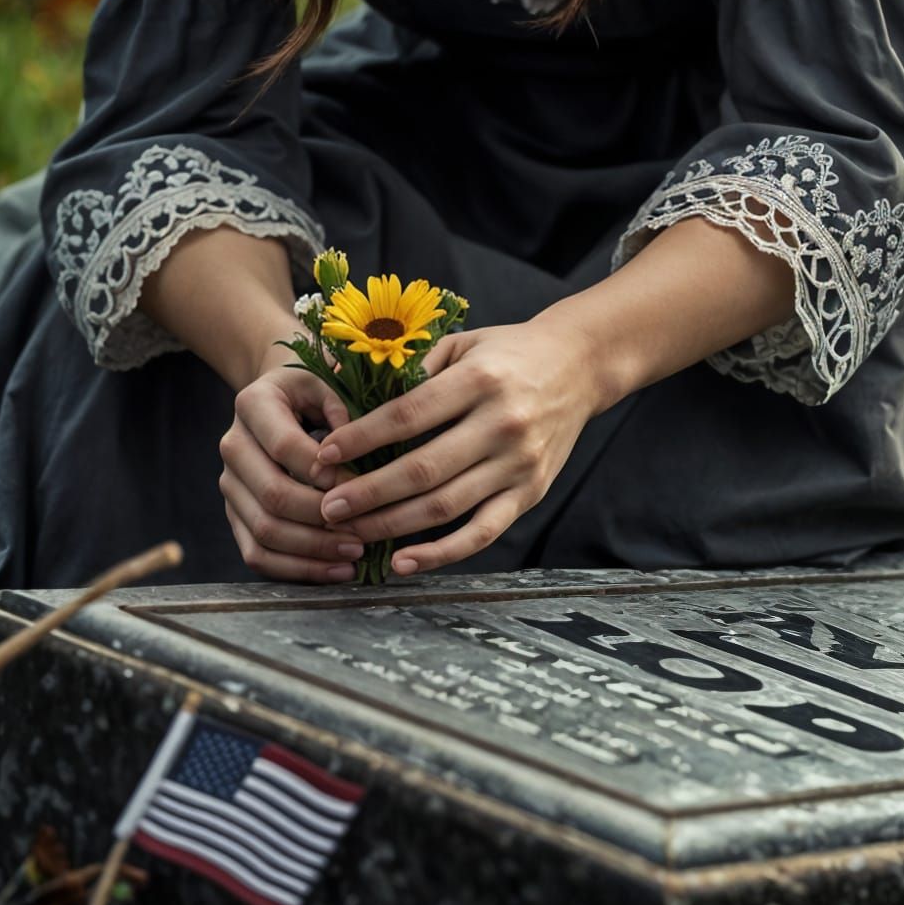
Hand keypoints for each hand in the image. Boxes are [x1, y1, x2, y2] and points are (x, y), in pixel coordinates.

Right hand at [220, 361, 368, 582]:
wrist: (280, 400)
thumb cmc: (313, 390)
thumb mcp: (327, 379)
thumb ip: (340, 404)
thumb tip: (351, 447)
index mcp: (253, 404)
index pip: (284, 445)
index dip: (322, 470)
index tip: (360, 484)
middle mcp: (233, 445)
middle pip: (272, 495)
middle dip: (321, 519)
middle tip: (362, 532)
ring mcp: (230, 484)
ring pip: (263, 532)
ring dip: (312, 550)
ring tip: (353, 555)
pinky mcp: (235, 514)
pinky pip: (257, 554)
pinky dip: (295, 569)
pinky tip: (334, 571)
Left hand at [310, 313, 600, 576]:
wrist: (578, 365)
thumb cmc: (508, 351)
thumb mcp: (462, 342)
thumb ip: (413, 366)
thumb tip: (347, 389)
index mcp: (479, 379)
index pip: (409, 415)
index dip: (362, 437)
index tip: (325, 453)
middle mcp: (501, 423)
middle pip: (422, 469)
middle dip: (367, 492)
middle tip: (326, 506)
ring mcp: (519, 464)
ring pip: (445, 507)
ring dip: (391, 525)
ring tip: (350, 530)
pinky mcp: (531, 493)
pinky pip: (482, 533)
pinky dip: (441, 554)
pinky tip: (402, 562)